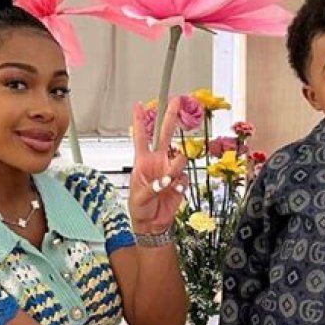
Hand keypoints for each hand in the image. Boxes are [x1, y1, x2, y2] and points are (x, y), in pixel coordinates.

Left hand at [128, 98, 188, 233]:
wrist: (152, 223)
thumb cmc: (140, 208)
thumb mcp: (139, 197)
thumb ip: (153, 186)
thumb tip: (166, 178)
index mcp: (142, 162)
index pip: (141, 137)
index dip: (139, 120)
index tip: (139, 105)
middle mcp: (157, 162)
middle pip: (165, 134)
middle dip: (170, 117)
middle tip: (175, 101)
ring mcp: (169, 170)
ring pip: (180, 158)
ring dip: (176, 167)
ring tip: (169, 180)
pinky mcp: (179, 181)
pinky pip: (185, 177)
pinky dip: (180, 184)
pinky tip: (174, 190)